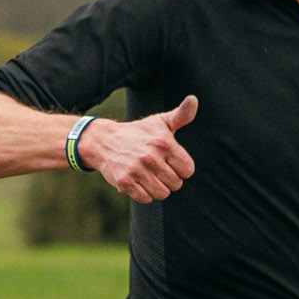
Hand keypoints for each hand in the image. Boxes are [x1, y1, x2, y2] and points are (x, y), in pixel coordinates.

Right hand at [84, 96, 198, 203]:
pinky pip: (146, 199)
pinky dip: (144, 194)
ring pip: (162, 194)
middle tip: (157, 168)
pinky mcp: (125, 183)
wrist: (104, 141)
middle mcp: (151, 157)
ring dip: (157, 188)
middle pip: (176, 184)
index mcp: (164, 143)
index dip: (181, 168)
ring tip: (149, 175)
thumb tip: (194, 99)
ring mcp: (137, 170)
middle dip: (169, 178)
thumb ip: (182, 115)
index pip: (188, 170)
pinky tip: (138, 181)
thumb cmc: (138, 133)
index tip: (170, 161)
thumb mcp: (160, 122)